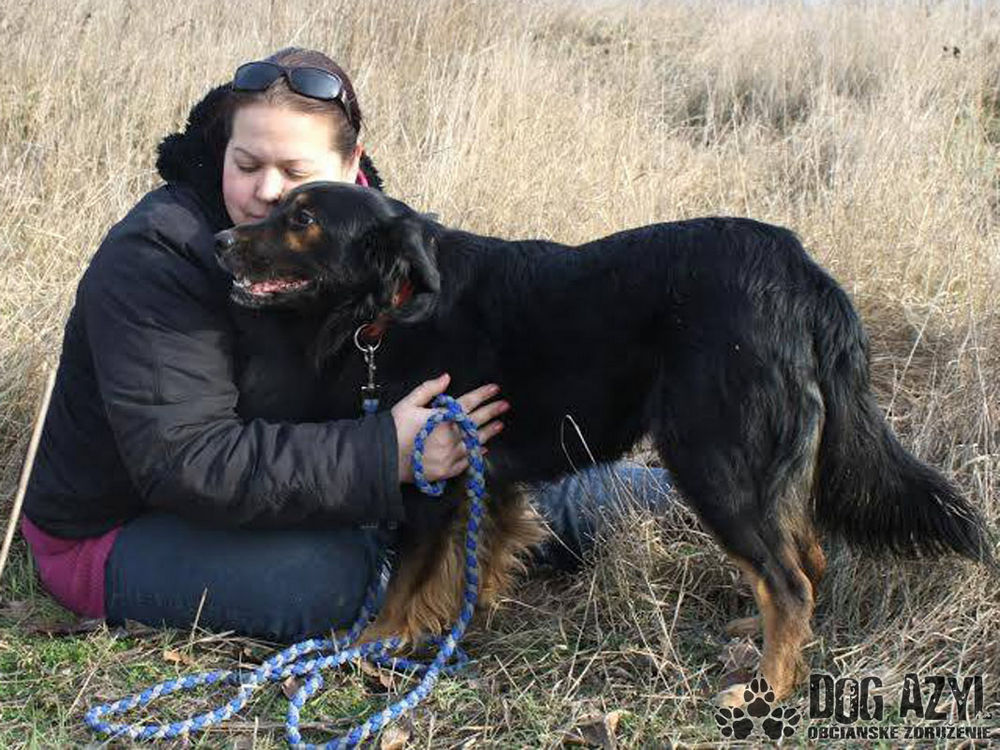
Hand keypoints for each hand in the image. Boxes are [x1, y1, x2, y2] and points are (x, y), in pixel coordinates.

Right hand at [391, 373, 508, 483]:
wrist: (383, 459)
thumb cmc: (394, 430)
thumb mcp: (408, 404)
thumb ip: (428, 389)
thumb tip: (446, 377)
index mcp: (443, 419)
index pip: (468, 403)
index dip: (483, 394)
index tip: (495, 388)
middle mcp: (451, 437)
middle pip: (476, 422)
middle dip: (492, 411)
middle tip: (505, 405)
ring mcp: (451, 455)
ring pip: (475, 442)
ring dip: (489, 432)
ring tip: (500, 425)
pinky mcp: (447, 470)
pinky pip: (467, 461)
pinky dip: (476, 453)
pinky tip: (483, 448)